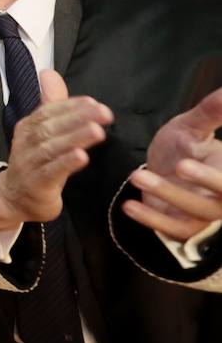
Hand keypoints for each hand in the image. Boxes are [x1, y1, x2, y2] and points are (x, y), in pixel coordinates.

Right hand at [0, 71, 111, 229]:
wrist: (15, 197)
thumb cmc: (34, 161)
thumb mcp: (41, 131)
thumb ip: (50, 103)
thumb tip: (49, 72)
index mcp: (28, 127)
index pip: (48, 111)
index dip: (71, 106)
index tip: (94, 103)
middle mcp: (26, 142)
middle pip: (51, 127)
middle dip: (78, 119)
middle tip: (104, 113)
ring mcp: (29, 163)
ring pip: (52, 148)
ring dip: (75, 138)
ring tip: (97, 131)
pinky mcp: (37, 184)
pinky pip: (51, 172)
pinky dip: (66, 163)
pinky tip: (82, 157)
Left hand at [124, 86, 221, 240]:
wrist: (163, 167)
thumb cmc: (184, 146)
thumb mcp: (193, 127)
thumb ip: (211, 113)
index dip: (211, 178)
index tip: (185, 163)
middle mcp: (220, 201)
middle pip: (214, 205)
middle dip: (190, 188)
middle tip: (174, 167)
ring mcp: (201, 218)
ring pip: (189, 216)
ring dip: (165, 196)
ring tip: (136, 176)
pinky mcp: (179, 228)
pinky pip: (168, 229)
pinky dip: (150, 219)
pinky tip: (129, 206)